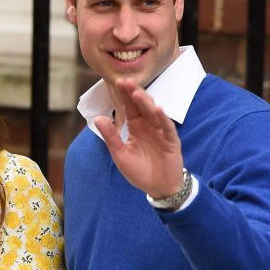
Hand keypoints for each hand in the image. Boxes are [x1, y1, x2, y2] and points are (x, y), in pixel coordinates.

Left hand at [94, 77, 183, 198]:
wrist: (158, 188)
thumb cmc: (140, 171)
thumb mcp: (120, 154)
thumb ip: (110, 137)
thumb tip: (98, 118)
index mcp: (136, 127)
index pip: (130, 107)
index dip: (125, 95)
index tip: (117, 82)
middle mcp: (149, 126)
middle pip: (142, 106)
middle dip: (134, 94)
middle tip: (125, 81)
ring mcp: (161, 132)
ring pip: (154, 113)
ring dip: (146, 103)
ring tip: (137, 94)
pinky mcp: (171, 141)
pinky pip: (167, 128)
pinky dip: (163, 119)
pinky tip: (158, 110)